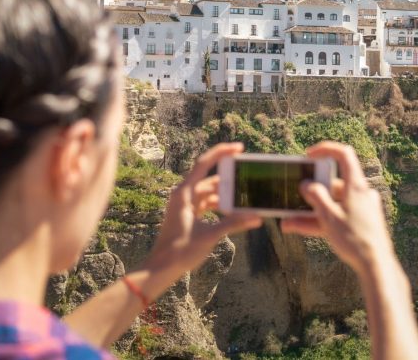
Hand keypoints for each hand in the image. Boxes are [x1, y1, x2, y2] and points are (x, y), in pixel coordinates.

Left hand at [145, 142, 261, 279]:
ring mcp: (185, 205)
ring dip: (225, 194)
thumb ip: (234, 224)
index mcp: (184, 192)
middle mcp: (183, 195)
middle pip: (209, 178)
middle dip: (229, 177)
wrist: (161, 268)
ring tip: (245, 195)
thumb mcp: (210, 235)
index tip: (239, 148)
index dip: (222, 152)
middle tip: (247, 174)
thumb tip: (256, 217)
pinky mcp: (188, 216)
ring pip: (209, 193)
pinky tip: (234, 211)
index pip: (204, 163)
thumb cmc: (180, 251)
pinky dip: (220, 206)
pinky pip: (207, 204)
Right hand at [280, 141, 396, 275]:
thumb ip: (316, 198)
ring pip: (332, 204)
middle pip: (332, 185)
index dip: (326, 150)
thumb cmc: (355, 240)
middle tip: (292, 197)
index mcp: (356, 186)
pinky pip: (337, 216)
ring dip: (311, 211)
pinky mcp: (360, 221)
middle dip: (310, 194)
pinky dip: (321, 220)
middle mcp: (361, 193)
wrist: (376, 265)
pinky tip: (301, 228)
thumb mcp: (329, 217)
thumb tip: (307, 184)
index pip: (343, 155)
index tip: (309, 156)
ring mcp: (361, 208)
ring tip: (289, 221)